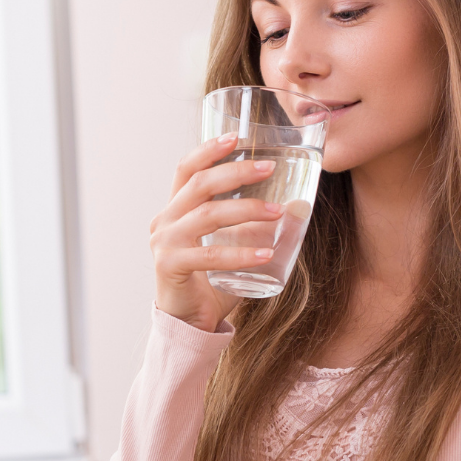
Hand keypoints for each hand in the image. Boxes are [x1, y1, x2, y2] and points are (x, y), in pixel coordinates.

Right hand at [150, 132, 281, 332]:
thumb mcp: (231, 246)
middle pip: (200, 184)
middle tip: (270, 169)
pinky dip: (240, 253)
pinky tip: (266, 254)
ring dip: (247, 210)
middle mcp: (165, 221)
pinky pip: (209, 255)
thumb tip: (296, 206)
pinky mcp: (170, 266)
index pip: (186, 169)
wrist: (188, 323)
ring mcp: (164, 243)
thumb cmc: (211, 283)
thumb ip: (253, 227)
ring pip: (208, 215)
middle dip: (237, 172)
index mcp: (175, 210)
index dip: (209, 150)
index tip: (237, 137)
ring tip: (278, 213)